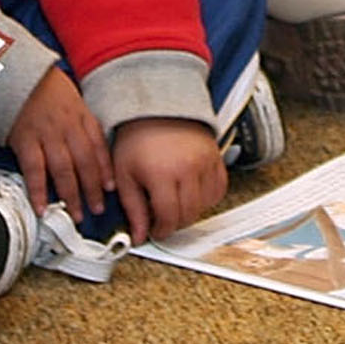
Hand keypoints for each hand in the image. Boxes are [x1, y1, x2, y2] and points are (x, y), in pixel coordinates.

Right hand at [11, 70, 110, 219]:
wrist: (17, 73)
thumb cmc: (45, 87)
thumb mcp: (74, 99)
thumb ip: (84, 123)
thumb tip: (95, 147)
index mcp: (82, 116)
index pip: (99, 147)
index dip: (106, 170)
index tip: (111, 188)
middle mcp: (68, 126)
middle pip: (85, 163)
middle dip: (93, 189)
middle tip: (97, 209)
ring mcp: (47, 134)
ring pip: (64, 170)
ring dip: (71, 195)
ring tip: (77, 214)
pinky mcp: (25, 140)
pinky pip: (34, 170)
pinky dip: (38, 191)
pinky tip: (42, 206)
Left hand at [105, 117, 228, 240]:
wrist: (155, 107)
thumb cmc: (137, 138)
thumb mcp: (124, 174)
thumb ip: (132, 208)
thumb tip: (138, 235)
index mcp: (161, 173)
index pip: (169, 217)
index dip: (161, 230)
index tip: (155, 231)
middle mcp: (187, 168)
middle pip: (189, 214)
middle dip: (174, 223)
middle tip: (163, 219)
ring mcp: (205, 161)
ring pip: (206, 205)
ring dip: (191, 211)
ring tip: (176, 203)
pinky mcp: (216, 156)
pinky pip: (220, 189)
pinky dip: (208, 197)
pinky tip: (192, 193)